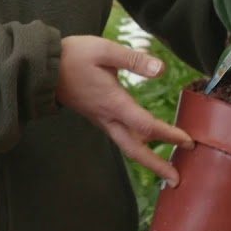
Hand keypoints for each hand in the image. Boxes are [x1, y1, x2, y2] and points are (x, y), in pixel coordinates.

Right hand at [56, 35, 193, 186]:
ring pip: (128, 145)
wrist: (43, 68)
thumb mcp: (105, 50)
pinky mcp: (98, 116)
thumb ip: (134, 59)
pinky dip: (137, 146)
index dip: (169, 135)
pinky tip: (147, 142)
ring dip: (148, 158)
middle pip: (135, 149)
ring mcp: (102, 120)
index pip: (146, 125)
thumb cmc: (73, 56)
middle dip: (157, 165)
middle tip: (176, 180)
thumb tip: (162, 69)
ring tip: (167, 168)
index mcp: (113, 103)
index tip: (188, 142)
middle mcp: (108, 117)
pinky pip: (121, 137)